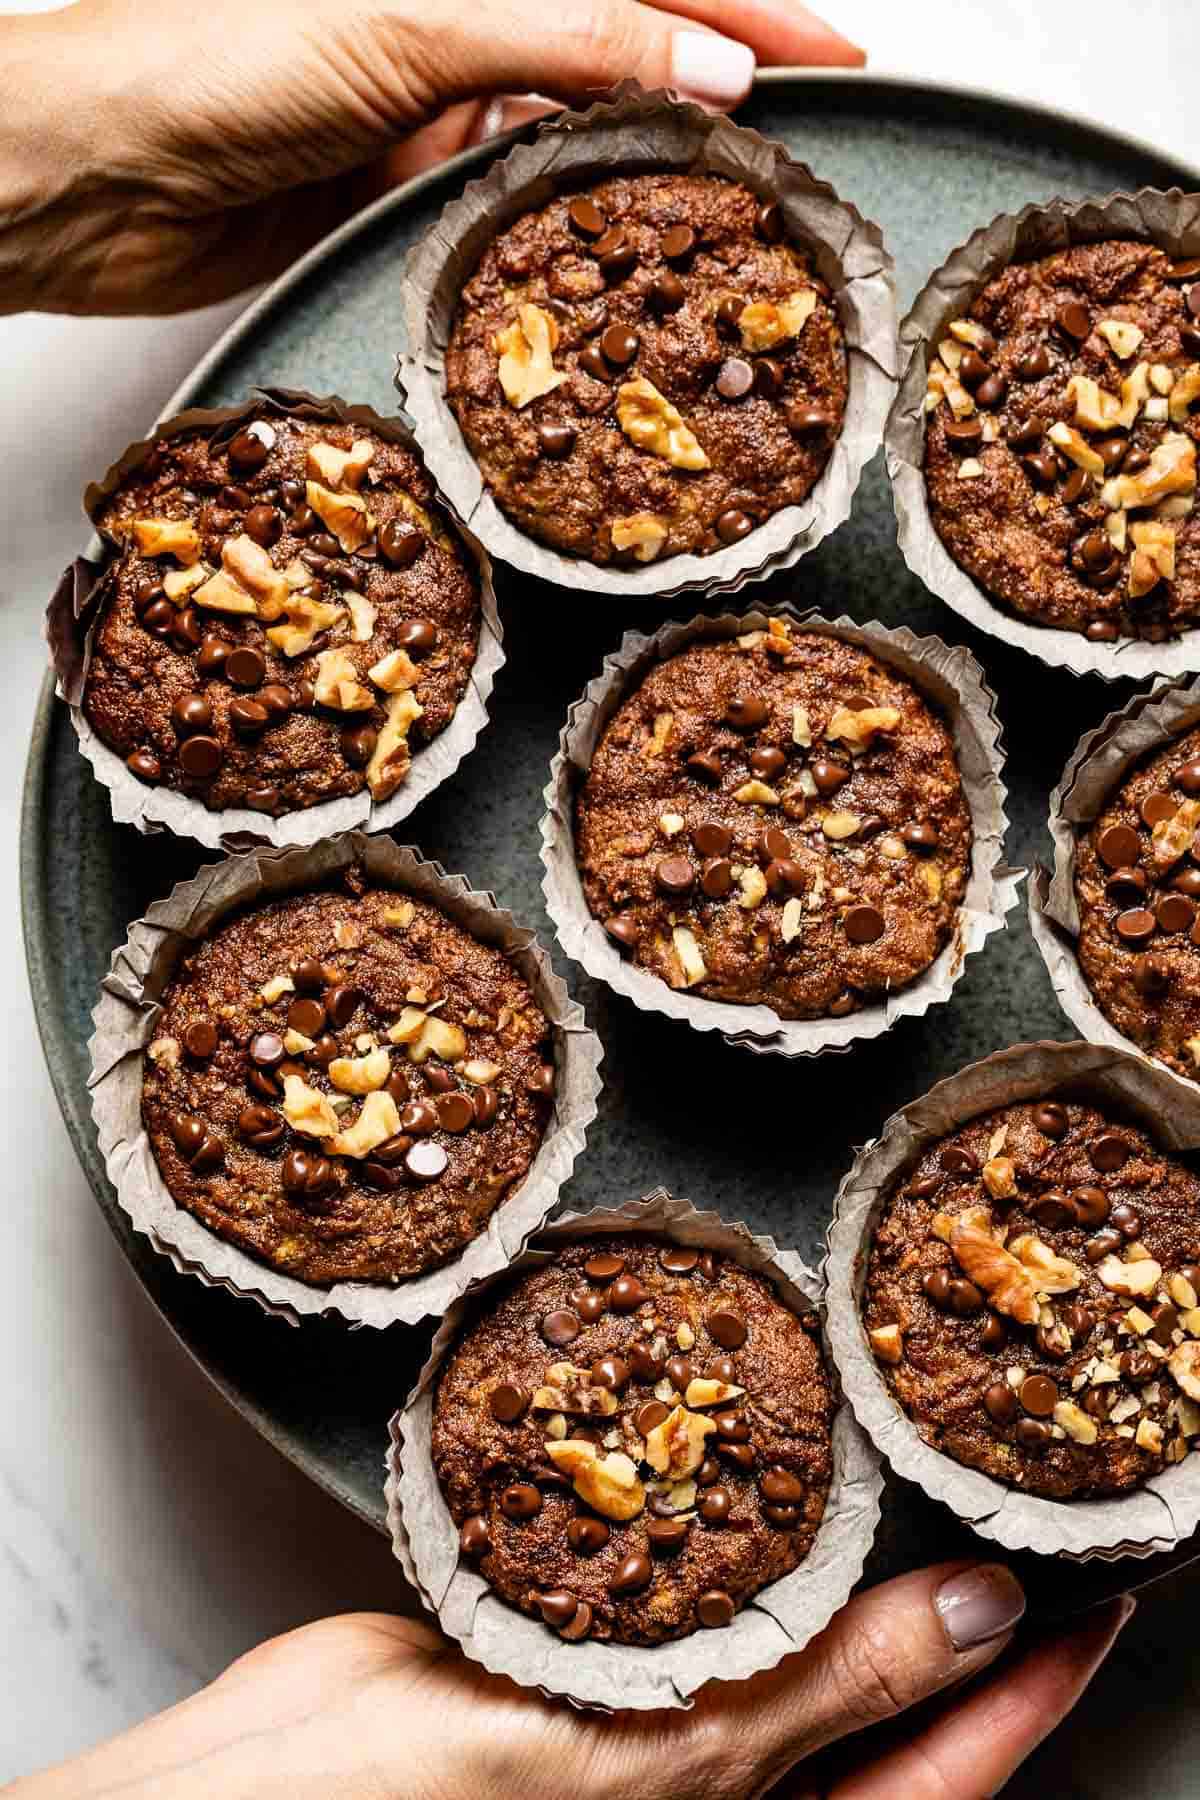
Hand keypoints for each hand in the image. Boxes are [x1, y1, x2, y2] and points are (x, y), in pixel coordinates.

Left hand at [0, 0, 861, 316]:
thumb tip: (710, 73)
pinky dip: (565, 234)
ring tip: (734, 222)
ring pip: (573, 139)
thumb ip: (569, 42)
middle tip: (802, 155)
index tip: (838, 56)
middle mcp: (460, 22)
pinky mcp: (399, 192)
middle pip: (622, 53)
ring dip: (647, 177)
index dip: (751, 11)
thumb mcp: (413, 24)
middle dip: (716, 97)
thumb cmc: (207, 57)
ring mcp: (431, 109)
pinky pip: (511, 210)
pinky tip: (614, 261)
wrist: (89, 173)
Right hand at [9, 1561, 1129, 1798]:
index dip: (1035, 1684)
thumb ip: (828, 1690)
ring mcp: (662, 1714)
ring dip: (863, 1549)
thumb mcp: (669, 1768)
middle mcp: (734, 1789)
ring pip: (799, 1628)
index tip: (1102, 1593)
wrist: (273, 1783)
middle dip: (965, 1607)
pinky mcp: (591, 1640)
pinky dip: (748, 1521)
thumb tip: (987, 1625)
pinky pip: (702, 1582)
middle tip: (1029, 1494)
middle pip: (887, 1700)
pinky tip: (770, 1453)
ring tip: (926, 1452)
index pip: (950, 1772)